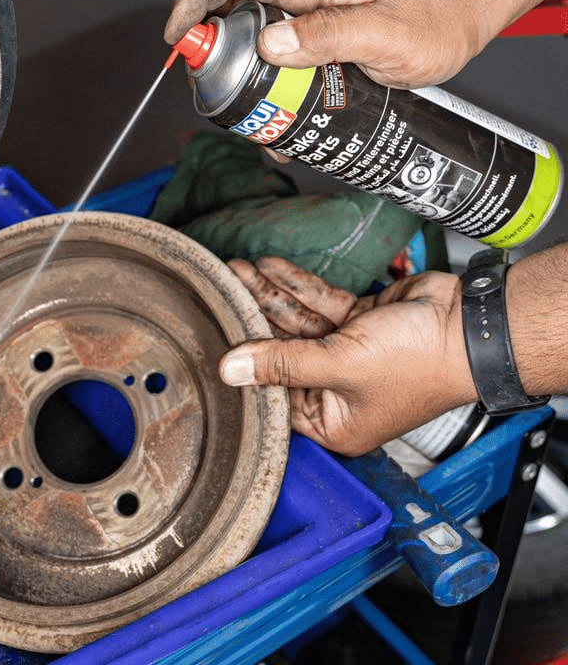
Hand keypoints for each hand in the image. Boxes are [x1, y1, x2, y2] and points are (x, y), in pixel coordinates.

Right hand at [164, 0, 493, 87]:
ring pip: (249, 40)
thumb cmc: (437, 13)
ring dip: (238, 76)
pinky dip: (267, 89)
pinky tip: (279, 118)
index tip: (178, 33)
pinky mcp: (315, 39)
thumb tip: (270, 46)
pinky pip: (276, 60)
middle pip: (229, 9)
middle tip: (213, 90)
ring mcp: (306, 17)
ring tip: (250, 114)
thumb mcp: (387, 32)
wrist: (465, 11)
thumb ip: (330, 36)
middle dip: (209, 49)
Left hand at [222, 257, 477, 455]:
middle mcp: (338, 390)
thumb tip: (231, 370)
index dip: (248, 368)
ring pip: (298, 321)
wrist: (471, 327)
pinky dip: (298, 285)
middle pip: (282, 352)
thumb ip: (282, 364)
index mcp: (335, 421)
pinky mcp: (358, 322)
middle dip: (254, 318)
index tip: (217, 341)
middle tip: (224, 290)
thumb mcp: (339, 365)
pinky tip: (271, 267)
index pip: (275, 396)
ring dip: (271, 294)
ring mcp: (348, 353)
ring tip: (240, 270)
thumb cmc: (420, 364)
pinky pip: (319, 303)